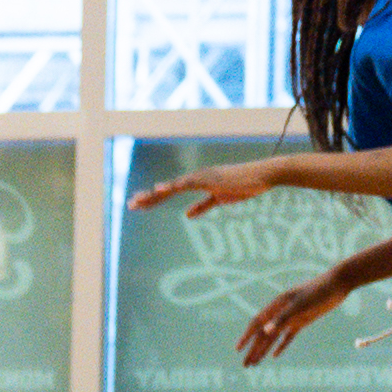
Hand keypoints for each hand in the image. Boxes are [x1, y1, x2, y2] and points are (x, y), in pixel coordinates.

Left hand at [128, 156, 287, 217]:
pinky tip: (159, 189)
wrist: (263, 176)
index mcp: (197, 182)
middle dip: (148, 198)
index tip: (138, 205)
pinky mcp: (210, 178)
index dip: (154, 199)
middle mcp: (196, 178)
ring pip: (173, 186)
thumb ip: (203, 206)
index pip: (171, 192)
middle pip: (167, 189)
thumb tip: (188, 215)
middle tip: (129, 205)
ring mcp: (202, 177)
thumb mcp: (220, 199)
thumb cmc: (244, 186)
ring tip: (138, 201)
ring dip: (154, 194)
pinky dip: (173, 186)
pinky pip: (188, 184)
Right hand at [237, 273, 348, 367]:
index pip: (257, 323)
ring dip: (264, 350)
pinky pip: (288, 337)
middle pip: (263, 334)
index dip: (246, 337)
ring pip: (273, 337)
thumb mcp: (300, 305)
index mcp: (277, 305)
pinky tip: (274, 356)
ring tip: (255, 364)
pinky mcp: (302, 321)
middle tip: (245, 365)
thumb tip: (265, 331)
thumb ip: (282, 318)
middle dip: (253, 350)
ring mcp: (291, 317)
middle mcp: (281, 312)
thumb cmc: (318, 291)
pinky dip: (280, 346)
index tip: (238, 349)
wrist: (338, 283)